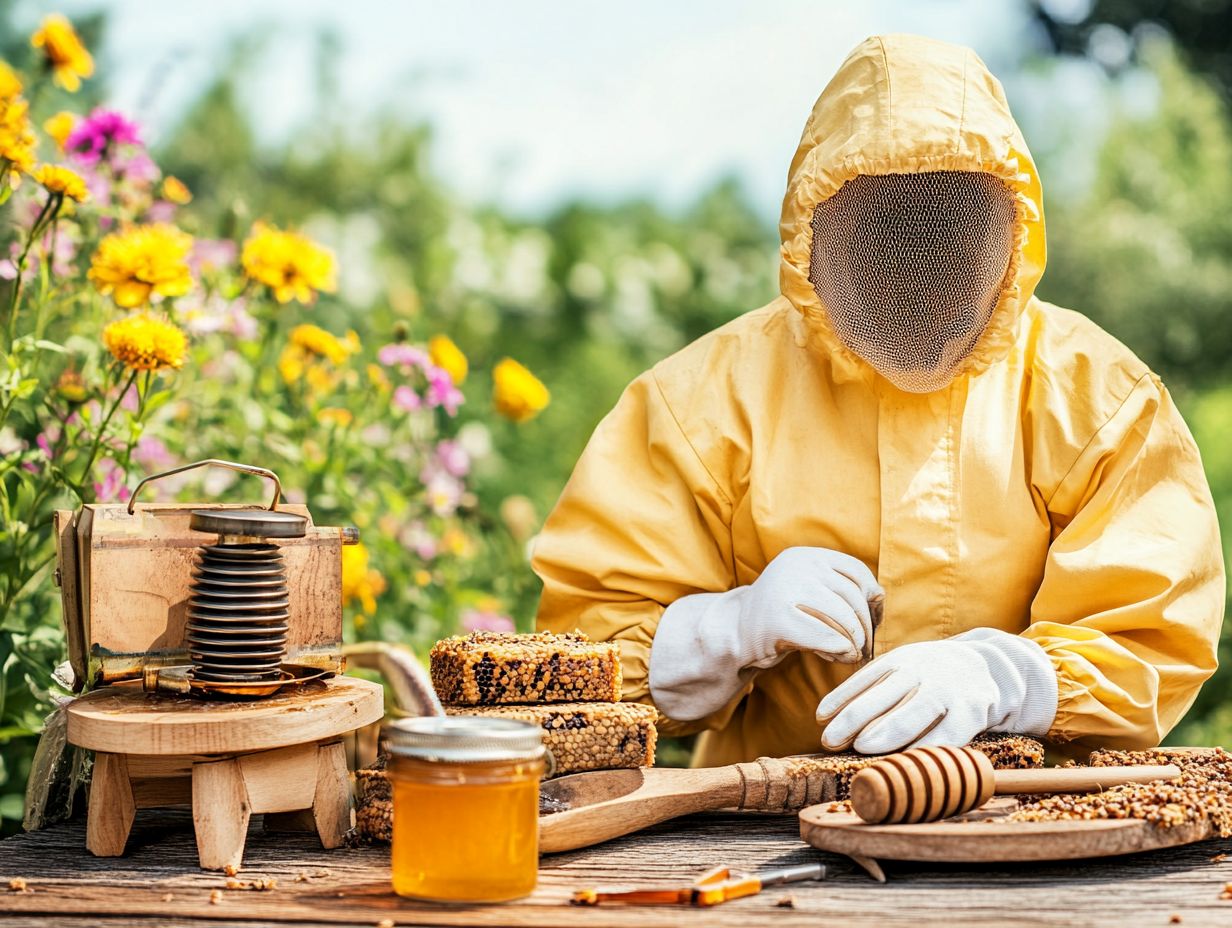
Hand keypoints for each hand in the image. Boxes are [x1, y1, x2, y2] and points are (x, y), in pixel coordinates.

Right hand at [649, 546, 882, 720]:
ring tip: (855, 655)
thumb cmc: (783, 616)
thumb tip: (880, 599)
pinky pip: (826, 637)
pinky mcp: (777, 621)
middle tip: (867, 647)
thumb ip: (839, 588)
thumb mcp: (810, 591)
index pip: (855, 570)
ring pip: (843, 618)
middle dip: (866, 627)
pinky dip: (841, 650)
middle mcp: (795, 566)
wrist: (734, 633)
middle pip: (852, 597)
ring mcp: (784, 591)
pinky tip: (841, 657)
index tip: (873, 620)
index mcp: (805, 555)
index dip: (872, 597)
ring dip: (856, 642)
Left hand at [814, 628, 1057, 753]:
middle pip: (882, 698)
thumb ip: (866, 688)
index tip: (821, 720)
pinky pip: (945, 737)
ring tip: (862, 748)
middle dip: (854, 720)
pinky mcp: (971, 714)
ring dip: (885, 733)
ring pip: (912, 715)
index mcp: (899, 661)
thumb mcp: (897, 669)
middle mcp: (922, 673)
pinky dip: (924, 749)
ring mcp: (947, 692)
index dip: (840, 701)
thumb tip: (824, 716)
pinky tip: (906, 760)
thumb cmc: (926, 675)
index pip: (863, 681)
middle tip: (831, 740)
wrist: (983, 666)